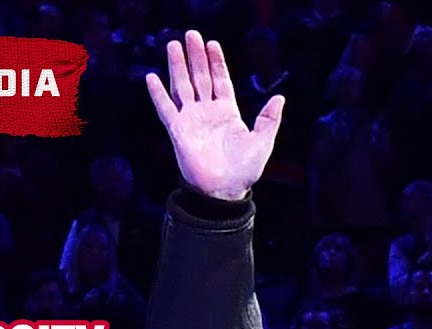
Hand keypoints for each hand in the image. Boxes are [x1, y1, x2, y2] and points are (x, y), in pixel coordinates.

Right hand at [146, 30, 284, 200]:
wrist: (223, 191)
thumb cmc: (244, 171)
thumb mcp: (262, 142)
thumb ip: (269, 119)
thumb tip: (279, 97)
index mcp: (228, 113)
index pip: (220, 80)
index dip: (216, 62)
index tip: (212, 44)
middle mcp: (207, 113)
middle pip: (200, 78)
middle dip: (196, 57)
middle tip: (191, 34)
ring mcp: (191, 120)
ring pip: (182, 87)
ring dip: (177, 67)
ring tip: (173, 45)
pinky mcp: (178, 131)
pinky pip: (166, 109)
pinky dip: (158, 94)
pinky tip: (152, 77)